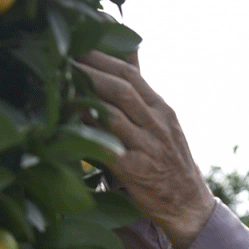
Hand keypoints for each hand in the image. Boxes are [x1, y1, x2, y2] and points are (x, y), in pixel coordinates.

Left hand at [74, 50, 216, 248]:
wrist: (189, 206)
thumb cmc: (168, 162)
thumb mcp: (161, 124)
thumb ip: (139, 95)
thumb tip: (120, 55)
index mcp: (161, 109)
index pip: (131, 73)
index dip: (101, 55)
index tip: (75, 42)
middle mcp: (157, 124)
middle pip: (122, 88)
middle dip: (89, 70)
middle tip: (59, 57)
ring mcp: (149, 147)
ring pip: (115, 114)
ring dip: (84, 98)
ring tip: (58, 86)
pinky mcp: (139, 172)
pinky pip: (111, 149)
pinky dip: (90, 136)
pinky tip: (68, 128)